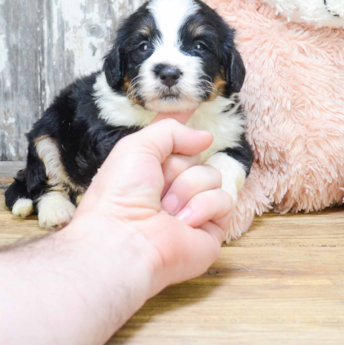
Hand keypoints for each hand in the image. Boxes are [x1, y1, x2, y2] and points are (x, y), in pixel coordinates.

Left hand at [66, 113, 232, 296]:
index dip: (183, 125)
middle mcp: (172, 190)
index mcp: (150, 171)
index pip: (173, 142)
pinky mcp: (211, 231)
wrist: (124, 240)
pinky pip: (224, 201)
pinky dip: (202, 207)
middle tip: (159, 184)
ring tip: (166, 210)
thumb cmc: (119, 195)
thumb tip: (205, 138)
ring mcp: (193, 210)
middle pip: (197, 156)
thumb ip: (171, 130)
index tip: (193, 103)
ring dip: (188, 188)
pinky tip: (182, 222)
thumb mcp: (138, 146)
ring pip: (213, 176)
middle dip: (180, 165)